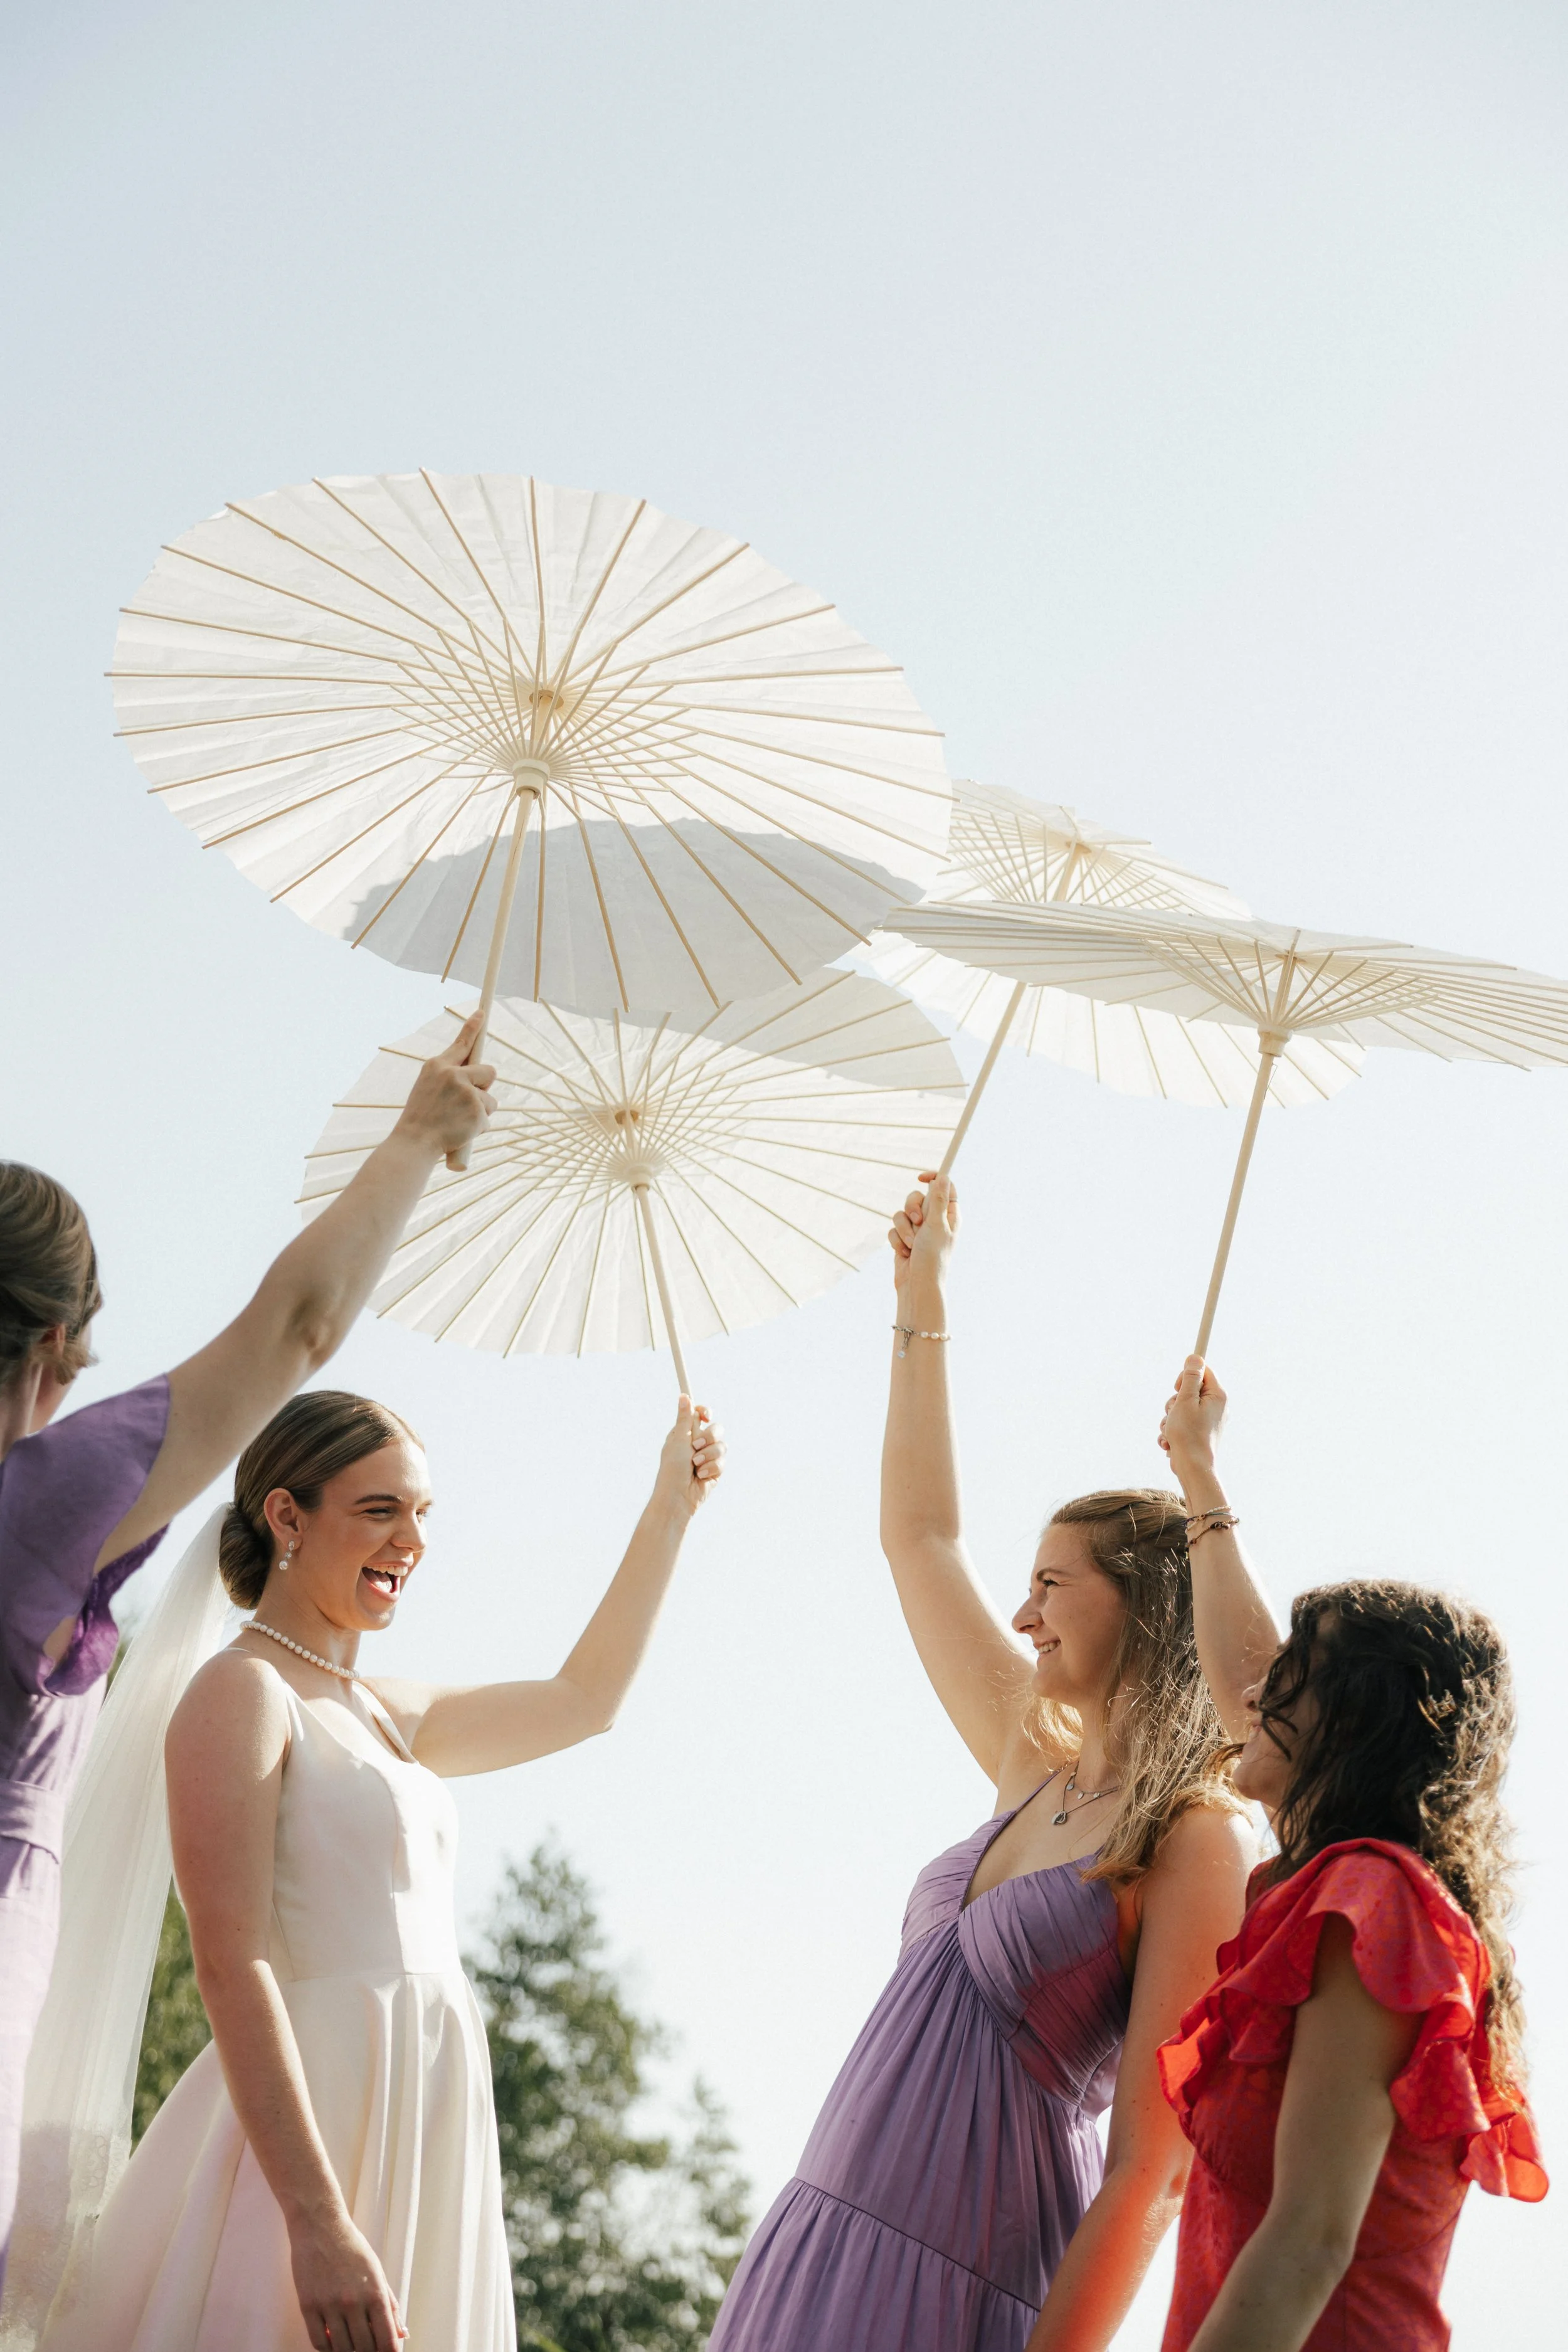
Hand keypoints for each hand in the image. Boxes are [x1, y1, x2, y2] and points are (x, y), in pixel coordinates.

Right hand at [289, 2208, 405, 2350]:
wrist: (320, 2226)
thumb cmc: (352, 2247)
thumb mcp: (377, 2272)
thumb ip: (390, 2305)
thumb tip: (402, 2334)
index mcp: (375, 2292)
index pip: (386, 2338)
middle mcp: (353, 2302)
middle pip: (364, 2347)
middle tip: (369, 2348)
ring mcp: (329, 2305)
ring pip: (341, 2348)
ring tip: (352, 2346)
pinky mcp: (308, 2306)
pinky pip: (318, 2342)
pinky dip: (328, 2349)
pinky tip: (333, 2344)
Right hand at [394, 1011, 496, 1166]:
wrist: (414, 1142)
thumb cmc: (421, 1118)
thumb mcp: (427, 1088)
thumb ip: (449, 1077)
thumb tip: (476, 1073)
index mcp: (437, 1066)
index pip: (461, 1043)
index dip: (473, 1027)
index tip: (482, 1013)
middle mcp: (453, 1074)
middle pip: (489, 1071)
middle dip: (484, 1087)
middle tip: (467, 1102)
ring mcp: (466, 1091)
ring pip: (490, 1098)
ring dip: (480, 1111)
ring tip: (458, 1121)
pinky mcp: (477, 1110)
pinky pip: (488, 1116)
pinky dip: (479, 1126)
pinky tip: (461, 1131)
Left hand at [654, 1397, 724, 1519]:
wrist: (678, 1496)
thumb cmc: (673, 1468)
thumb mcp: (678, 1440)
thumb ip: (684, 1418)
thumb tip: (684, 1396)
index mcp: (686, 1433)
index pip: (701, 1415)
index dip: (705, 1412)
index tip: (706, 1416)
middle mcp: (698, 1443)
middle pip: (717, 1428)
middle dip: (709, 1437)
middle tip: (696, 1446)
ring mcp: (708, 1457)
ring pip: (722, 1446)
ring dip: (708, 1456)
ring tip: (696, 1466)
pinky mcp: (716, 1470)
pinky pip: (722, 1462)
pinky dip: (711, 1468)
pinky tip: (701, 1476)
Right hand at [888, 1172, 957, 1302]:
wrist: (917, 1285)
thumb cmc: (932, 1257)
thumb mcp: (936, 1225)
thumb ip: (938, 1200)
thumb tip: (944, 1176)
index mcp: (949, 1215)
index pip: (944, 1187)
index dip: (933, 1178)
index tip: (920, 1178)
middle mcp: (934, 1220)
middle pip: (918, 1197)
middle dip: (913, 1208)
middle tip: (918, 1222)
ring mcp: (918, 1230)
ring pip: (902, 1212)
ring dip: (904, 1229)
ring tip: (912, 1244)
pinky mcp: (904, 1239)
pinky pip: (894, 1228)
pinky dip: (897, 1239)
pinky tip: (905, 1252)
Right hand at [1159, 1356, 1226, 1479]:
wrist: (1193, 1469)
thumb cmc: (1189, 1435)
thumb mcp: (1185, 1400)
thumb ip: (1189, 1378)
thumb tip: (1195, 1357)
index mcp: (1218, 1396)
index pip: (1203, 1371)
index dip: (1186, 1377)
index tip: (1178, 1388)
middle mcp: (1216, 1407)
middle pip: (1189, 1390)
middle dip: (1174, 1402)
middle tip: (1174, 1414)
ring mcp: (1208, 1420)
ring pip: (1181, 1408)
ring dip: (1170, 1418)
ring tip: (1171, 1432)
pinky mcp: (1199, 1432)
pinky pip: (1181, 1423)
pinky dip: (1172, 1430)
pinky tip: (1170, 1442)